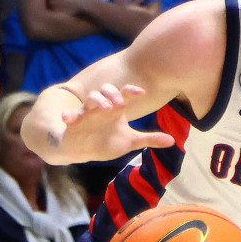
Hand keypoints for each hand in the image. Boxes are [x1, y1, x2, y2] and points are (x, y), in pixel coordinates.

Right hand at [56, 83, 173, 161]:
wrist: (82, 150)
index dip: (132, 91)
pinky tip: (68, 118)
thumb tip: (172, 140)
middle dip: (113, 93)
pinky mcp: (72, 124)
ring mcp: (85, 114)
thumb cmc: (106, 141)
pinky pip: (69, 117)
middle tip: (120, 103)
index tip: (142, 92)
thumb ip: (149, 139)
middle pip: (106, 91)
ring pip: (89, 100)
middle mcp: (101, 107)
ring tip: (104, 107)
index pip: (124, 94)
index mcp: (115, 109)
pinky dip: (68, 116)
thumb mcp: (130, 141)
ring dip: (96, 101)